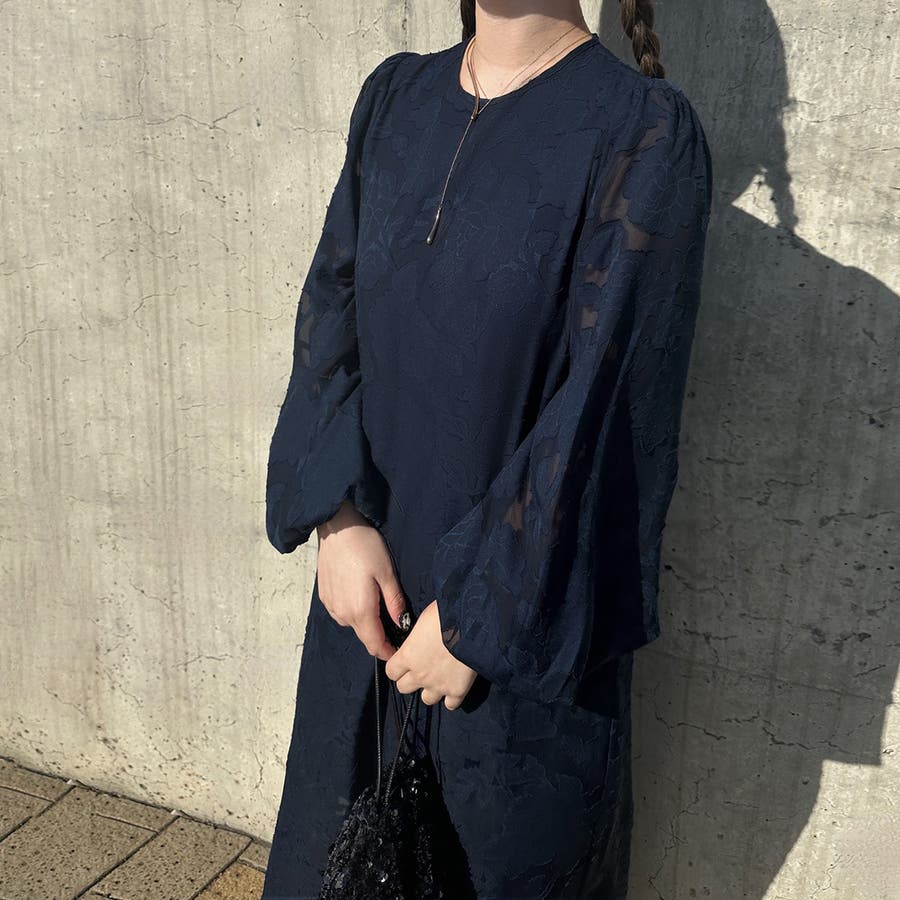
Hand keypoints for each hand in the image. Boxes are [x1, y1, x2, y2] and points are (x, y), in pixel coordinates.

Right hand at [315, 500, 407, 662]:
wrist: (336, 527)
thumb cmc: (363, 546)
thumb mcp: (387, 573)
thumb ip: (394, 602)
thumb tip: (401, 623)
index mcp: (360, 610)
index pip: (374, 645)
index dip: (387, 652)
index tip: (399, 653)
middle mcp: (342, 613)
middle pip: (363, 636)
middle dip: (379, 637)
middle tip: (395, 626)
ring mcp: (331, 605)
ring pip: (352, 624)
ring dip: (365, 622)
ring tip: (377, 603)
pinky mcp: (324, 596)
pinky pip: (341, 612)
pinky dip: (353, 610)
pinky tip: (360, 593)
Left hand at [385, 599, 477, 710]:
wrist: (473, 625)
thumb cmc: (447, 614)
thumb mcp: (424, 618)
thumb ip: (418, 634)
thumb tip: (419, 635)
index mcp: (408, 655)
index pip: (391, 671)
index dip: (397, 667)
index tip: (404, 661)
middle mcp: (419, 674)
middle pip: (404, 688)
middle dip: (411, 679)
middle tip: (422, 668)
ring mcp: (438, 685)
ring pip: (426, 699)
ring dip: (431, 690)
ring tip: (440, 677)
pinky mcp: (457, 691)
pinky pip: (450, 704)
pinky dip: (452, 697)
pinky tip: (456, 685)